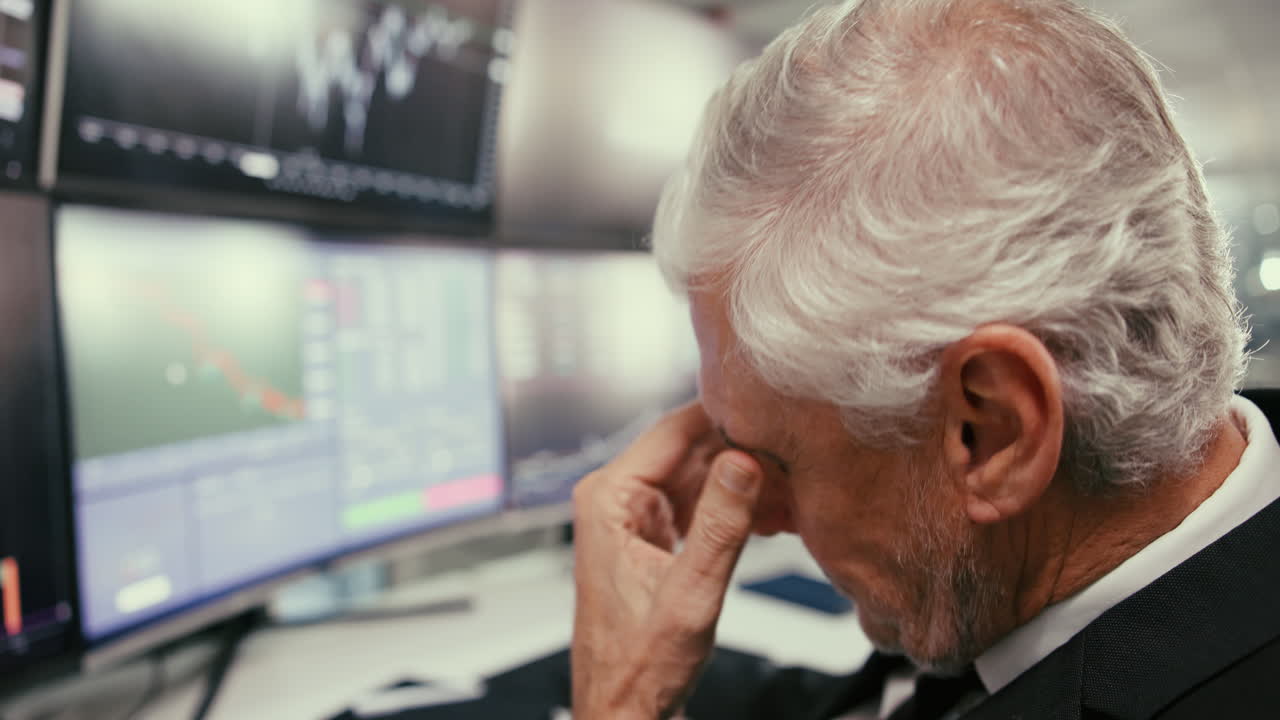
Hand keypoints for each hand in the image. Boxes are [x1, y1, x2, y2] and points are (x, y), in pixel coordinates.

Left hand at [571, 403, 764, 718]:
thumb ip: (720, 525)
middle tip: (796, 458)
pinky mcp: (652, 531)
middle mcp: (616, 496)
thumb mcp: (691, 593)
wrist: (625, 708)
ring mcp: (634, 512)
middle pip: (692, 447)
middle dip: (745, 452)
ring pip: (701, 472)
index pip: (675, 428)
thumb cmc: (639, 664)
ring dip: (746, 480)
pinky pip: (700, 500)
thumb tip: (744, 462)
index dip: (728, 417)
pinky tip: (771, 516)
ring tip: (791, 491)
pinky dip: (736, 505)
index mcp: (610, 496)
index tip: (775, 413)